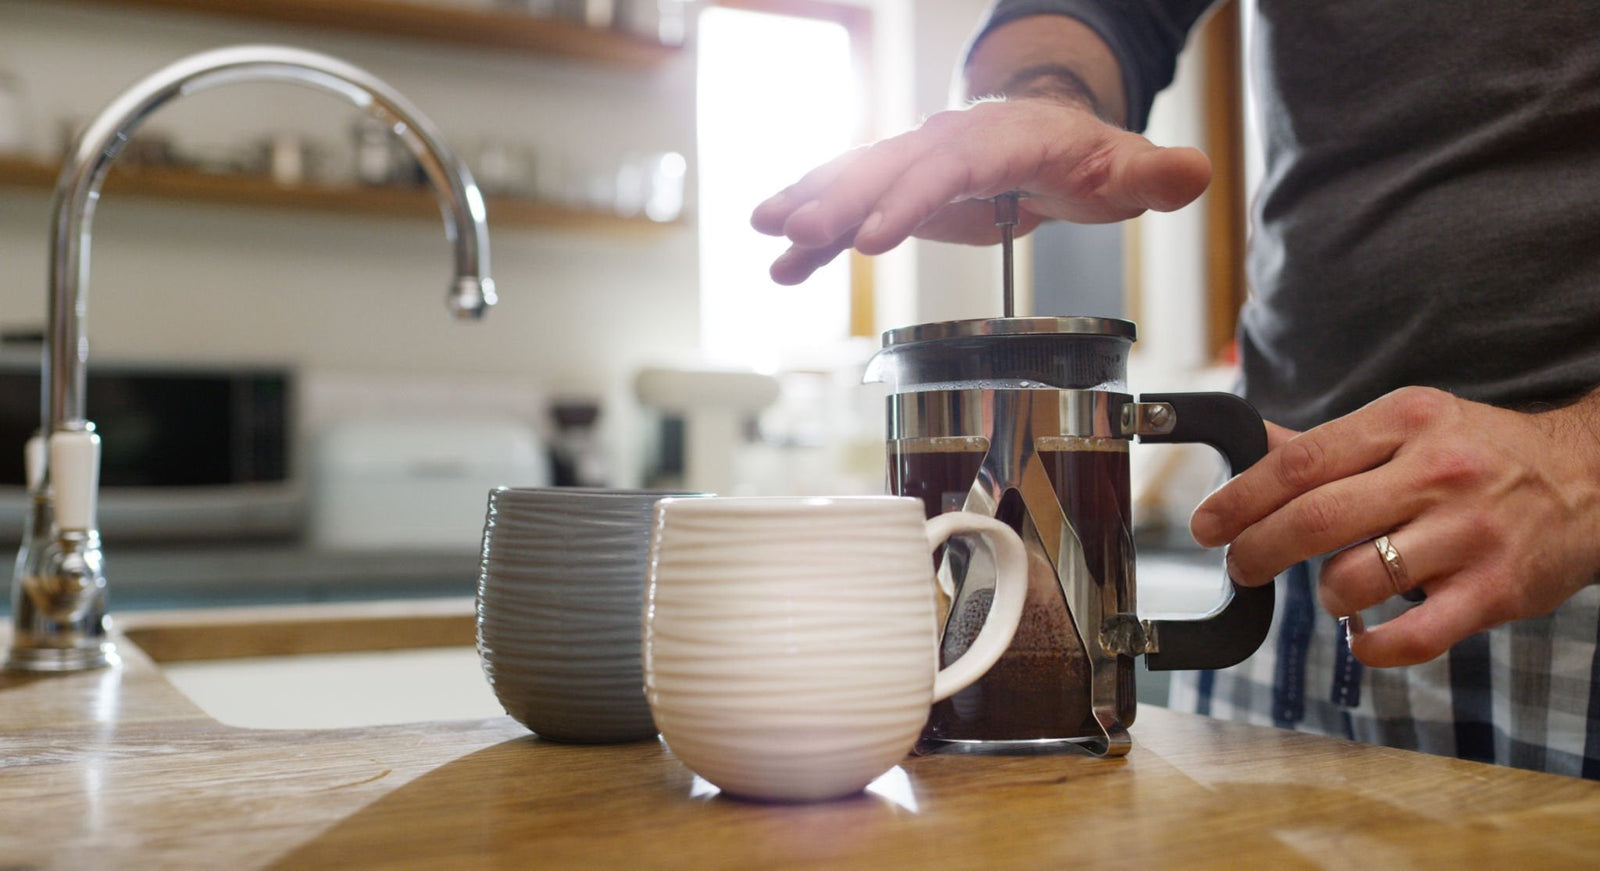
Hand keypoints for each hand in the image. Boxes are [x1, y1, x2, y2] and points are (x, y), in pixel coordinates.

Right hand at [749, 97, 1210, 284]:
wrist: (1048, 130)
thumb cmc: (1082, 155)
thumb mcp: (1120, 167)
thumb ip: (1150, 174)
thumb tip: (1191, 171)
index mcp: (1000, 139)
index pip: (948, 168)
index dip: (908, 201)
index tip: (872, 239)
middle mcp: (946, 142)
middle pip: (887, 168)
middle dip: (838, 200)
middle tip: (795, 231)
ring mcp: (916, 161)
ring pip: (856, 179)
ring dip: (811, 206)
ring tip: (768, 235)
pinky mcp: (899, 186)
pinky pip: (850, 202)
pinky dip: (815, 225)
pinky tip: (782, 258)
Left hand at [1190, 386, 1599, 666]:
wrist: (1595, 479)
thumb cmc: (1484, 454)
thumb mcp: (1409, 424)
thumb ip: (1329, 444)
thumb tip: (1249, 444)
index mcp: (1405, 422)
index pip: (1298, 463)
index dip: (1239, 499)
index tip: (1206, 525)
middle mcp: (1437, 473)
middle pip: (1315, 520)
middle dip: (1257, 551)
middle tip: (1241, 566)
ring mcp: (1469, 534)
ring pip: (1355, 578)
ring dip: (1323, 595)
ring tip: (1331, 590)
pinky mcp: (1496, 591)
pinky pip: (1413, 635)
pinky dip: (1371, 645)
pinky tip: (1361, 636)